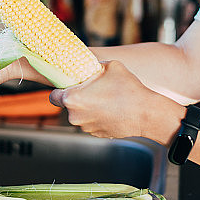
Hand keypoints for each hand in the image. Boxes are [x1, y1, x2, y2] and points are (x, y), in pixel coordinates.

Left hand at [49, 60, 168, 139]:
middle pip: (68, 104)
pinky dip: (97, 116)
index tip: (70, 85)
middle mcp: (75, 116)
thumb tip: (89, 65)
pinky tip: (112, 108)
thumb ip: (93, 65)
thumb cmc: (127, 89)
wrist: (146, 114)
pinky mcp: (97, 134)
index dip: (61, 89)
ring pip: (80, 114)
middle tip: (93, 89)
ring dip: (88, 107)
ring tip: (106, 98)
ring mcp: (86, 127)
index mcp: (73, 99)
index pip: (53, 95)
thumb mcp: (109, 65)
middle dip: (77, 97)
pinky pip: (91, 122)